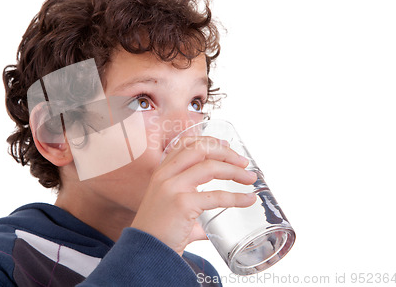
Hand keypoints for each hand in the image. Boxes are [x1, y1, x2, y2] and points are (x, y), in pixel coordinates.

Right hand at [131, 136, 256, 254]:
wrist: (144, 253)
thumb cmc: (156, 234)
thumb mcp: (168, 210)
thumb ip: (189, 213)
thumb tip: (207, 226)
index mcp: (161, 173)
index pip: (185, 144)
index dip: (208, 142)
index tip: (226, 147)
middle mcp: (165, 175)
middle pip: (200, 149)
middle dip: (226, 153)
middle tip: (243, 162)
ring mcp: (173, 187)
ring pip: (210, 167)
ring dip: (235, 171)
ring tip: (250, 179)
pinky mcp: (182, 204)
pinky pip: (217, 196)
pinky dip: (237, 197)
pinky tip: (248, 200)